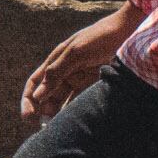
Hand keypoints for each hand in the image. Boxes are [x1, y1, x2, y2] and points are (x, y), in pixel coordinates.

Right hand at [21, 1, 139, 124]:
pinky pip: (81, 98)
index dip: (29, 99)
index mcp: (55, 60)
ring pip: (63, 98)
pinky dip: (75, 108)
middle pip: (47, 93)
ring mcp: (80, 76)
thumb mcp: (76, 52)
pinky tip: (74, 119)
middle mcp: (65, 69)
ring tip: (58, 126)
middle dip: (43, 109)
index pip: (35, 82)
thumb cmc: (100, 37)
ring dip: (59, 111)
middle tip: (44, 126)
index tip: (28, 116)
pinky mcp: (95, 81)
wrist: (129, 31)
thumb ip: (57, 72)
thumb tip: (38, 94)